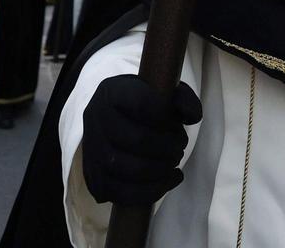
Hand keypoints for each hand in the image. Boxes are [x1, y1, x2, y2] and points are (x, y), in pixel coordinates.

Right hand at [81, 76, 201, 205]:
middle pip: (135, 140)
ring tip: (174, 165)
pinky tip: (167, 182)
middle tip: (180, 148)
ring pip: (124, 169)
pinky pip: (118, 193)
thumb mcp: (164, 91)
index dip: (166, 117)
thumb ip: (183, 100)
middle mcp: (95, 119)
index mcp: (113, 92)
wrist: (115, 118)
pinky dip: (148, 192)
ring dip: (159, 171)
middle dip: (166, 148)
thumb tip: (193, 117)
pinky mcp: (93, 176)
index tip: (178, 122)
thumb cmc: (144, 104)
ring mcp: (91, 149)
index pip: (141, 104)